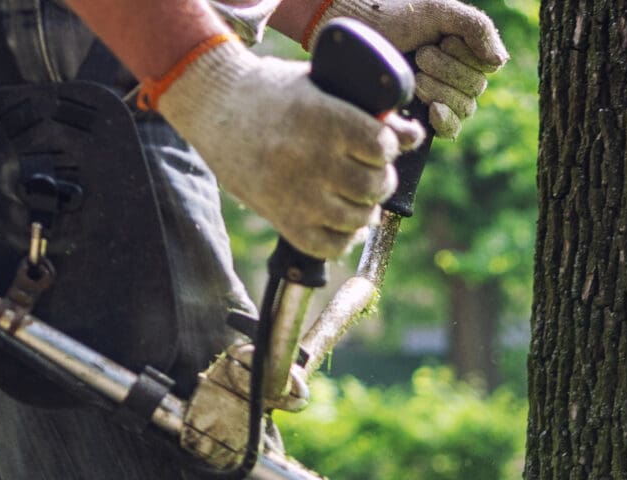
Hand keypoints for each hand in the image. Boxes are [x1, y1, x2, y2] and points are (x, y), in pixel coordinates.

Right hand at [154, 39, 424, 257]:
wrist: (212, 105)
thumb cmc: (272, 92)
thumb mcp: (319, 85)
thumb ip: (367, 110)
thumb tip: (414, 137)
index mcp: (323, 118)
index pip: (382, 146)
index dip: (387, 146)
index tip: (379, 144)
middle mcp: (310, 158)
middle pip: (375, 186)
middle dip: (381, 180)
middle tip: (371, 173)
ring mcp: (295, 193)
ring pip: (358, 219)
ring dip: (365, 210)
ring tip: (357, 197)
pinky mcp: (281, 219)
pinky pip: (329, 247)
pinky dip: (344, 239)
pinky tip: (343, 223)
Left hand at [309, 0, 507, 137]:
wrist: (355, 33)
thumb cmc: (392, 15)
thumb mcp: (438, 10)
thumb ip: (476, 27)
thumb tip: (500, 61)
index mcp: (463, 50)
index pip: (487, 66)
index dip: (465, 56)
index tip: (439, 39)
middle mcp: (456, 75)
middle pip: (476, 88)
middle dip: (447, 70)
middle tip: (420, 55)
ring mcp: (441, 98)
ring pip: (465, 108)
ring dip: (439, 88)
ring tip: (414, 74)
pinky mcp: (423, 118)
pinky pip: (452, 130)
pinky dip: (445, 120)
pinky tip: (432, 108)